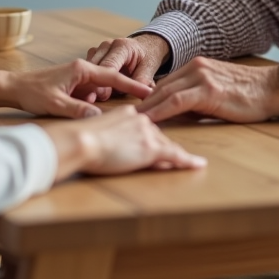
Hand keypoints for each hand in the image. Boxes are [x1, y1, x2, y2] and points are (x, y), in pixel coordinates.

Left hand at [0, 60, 153, 118]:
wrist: (11, 87)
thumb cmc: (31, 92)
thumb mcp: (55, 104)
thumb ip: (78, 110)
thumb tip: (99, 118)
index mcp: (81, 69)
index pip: (113, 77)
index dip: (132, 85)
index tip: (148, 91)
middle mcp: (81, 69)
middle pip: (110, 80)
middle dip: (125, 90)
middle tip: (143, 101)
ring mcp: (76, 76)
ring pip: (100, 88)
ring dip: (107, 99)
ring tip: (120, 111)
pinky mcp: (71, 84)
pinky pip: (89, 92)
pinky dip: (95, 101)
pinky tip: (94, 110)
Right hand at [44, 105, 206, 180]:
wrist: (79, 141)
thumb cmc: (79, 140)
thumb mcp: (98, 133)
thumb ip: (111, 135)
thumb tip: (117, 145)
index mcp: (127, 113)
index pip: (146, 125)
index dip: (151, 137)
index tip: (158, 140)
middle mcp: (141, 119)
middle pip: (158, 135)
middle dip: (165, 147)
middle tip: (180, 155)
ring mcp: (147, 134)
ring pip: (166, 146)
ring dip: (177, 156)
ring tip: (191, 162)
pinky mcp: (151, 149)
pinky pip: (174, 156)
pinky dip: (188, 161)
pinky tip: (198, 164)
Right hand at [86, 34, 172, 99]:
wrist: (144, 47)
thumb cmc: (147, 58)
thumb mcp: (149, 68)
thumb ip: (142, 81)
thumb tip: (137, 95)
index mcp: (122, 46)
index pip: (108, 66)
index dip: (104, 81)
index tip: (104, 96)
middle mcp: (107, 45)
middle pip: (94, 67)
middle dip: (95, 83)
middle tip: (98, 98)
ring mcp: (98, 48)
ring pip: (87, 68)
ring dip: (90, 81)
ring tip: (95, 95)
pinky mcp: (93, 54)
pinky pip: (86, 68)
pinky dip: (88, 79)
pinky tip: (92, 89)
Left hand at [137, 56, 278, 122]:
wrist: (273, 89)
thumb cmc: (249, 95)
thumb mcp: (217, 92)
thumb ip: (196, 98)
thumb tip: (175, 113)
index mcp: (196, 66)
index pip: (164, 83)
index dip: (146, 98)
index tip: (131, 111)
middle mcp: (195, 68)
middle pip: (159, 88)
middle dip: (139, 104)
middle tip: (120, 118)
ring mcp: (201, 77)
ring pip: (164, 94)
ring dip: (145, 109)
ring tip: (128, 122)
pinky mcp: (208, 90)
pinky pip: (176, 102)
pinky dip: (160, 112)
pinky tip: (149, 122)